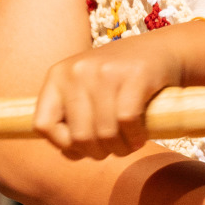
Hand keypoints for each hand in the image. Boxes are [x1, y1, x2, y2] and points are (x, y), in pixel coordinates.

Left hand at [32, 30, 190, 158]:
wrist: (161, 50)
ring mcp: (105, 71)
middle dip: (98, 152)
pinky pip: (128, 121)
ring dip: (119, 149)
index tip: (83, 146)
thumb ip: (72, 117)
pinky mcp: (134, 75)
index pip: (43, 124)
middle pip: (79, 136)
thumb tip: (69, 153)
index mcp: (57, 75)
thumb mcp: (86, 89)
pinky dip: (135, 137)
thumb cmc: (119, 79)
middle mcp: (77, 70)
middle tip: (112, 150)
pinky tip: (140, 137)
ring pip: (105, 133)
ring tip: (128, 146)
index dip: (62, 144)